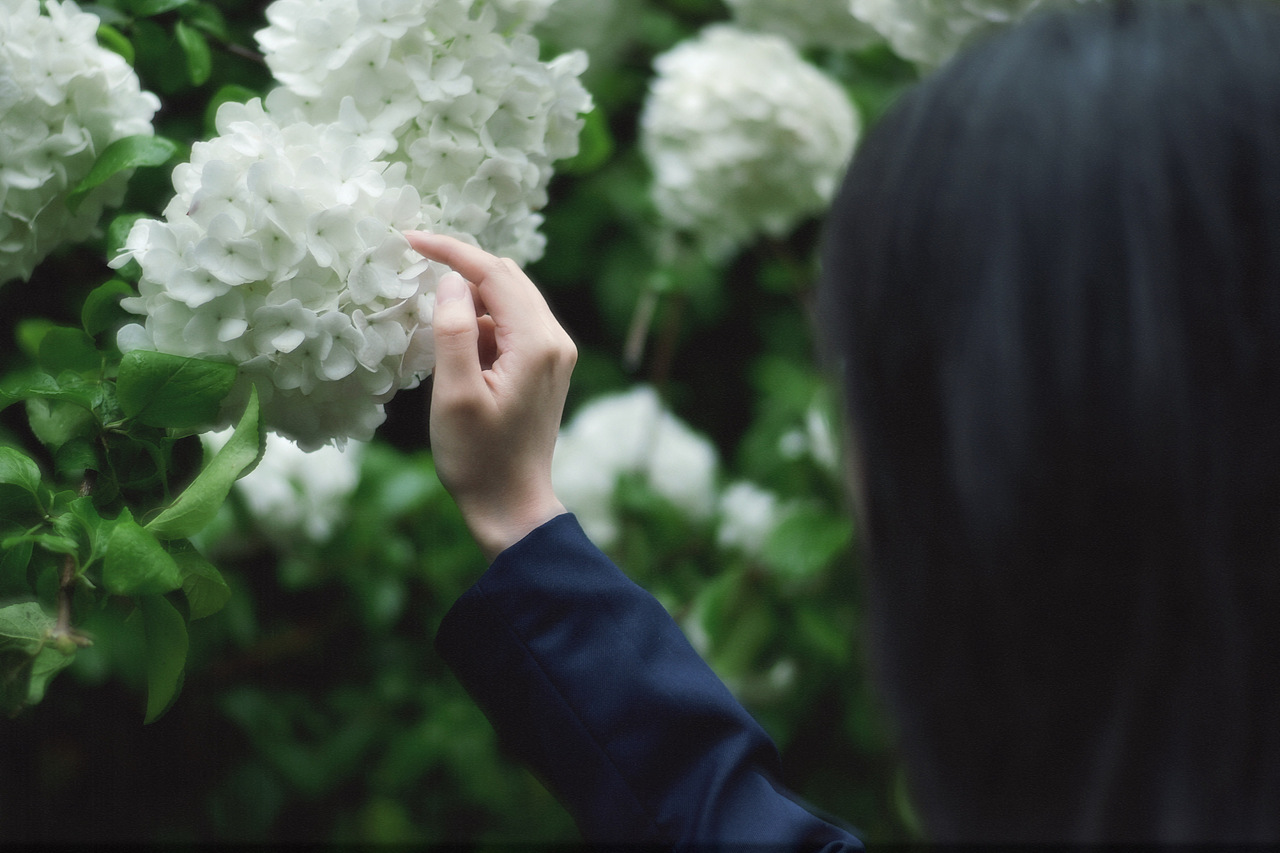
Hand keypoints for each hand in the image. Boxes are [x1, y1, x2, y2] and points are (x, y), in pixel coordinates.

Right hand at [406, 231, 575, 561]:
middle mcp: (555, 341)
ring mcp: (554, 355)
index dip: (451, 252)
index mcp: (538, 343)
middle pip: (507, 279)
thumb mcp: (455, 394)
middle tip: (412, 267)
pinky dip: (481, 326)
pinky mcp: (544, 369)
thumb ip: (454, 332)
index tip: (408, 240)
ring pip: (509, 302)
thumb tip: (449, 281)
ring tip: (430, 327)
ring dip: (470, 301)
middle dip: (461, 269)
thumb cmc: (479, 458)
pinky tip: (454, 350)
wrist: (512, 506)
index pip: (495, 273)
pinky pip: (512, 328)